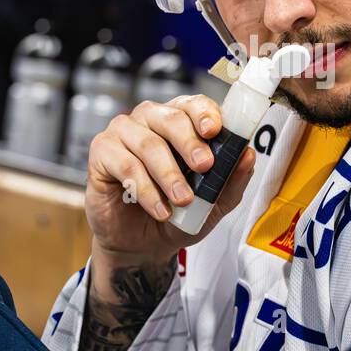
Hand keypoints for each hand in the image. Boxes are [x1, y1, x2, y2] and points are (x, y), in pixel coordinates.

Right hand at [84, 94, 255, 268]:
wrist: (143, 245)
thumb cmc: (178, 215)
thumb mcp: (214, 203)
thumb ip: (232, 180)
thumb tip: (247, 155)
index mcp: (180, 122)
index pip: (194, 104)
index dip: (205, 113)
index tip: (215, 130)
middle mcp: (151, 120)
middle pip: (172, 118)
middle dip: (190, 143)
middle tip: (204, 166)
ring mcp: (124, 133)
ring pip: (149, 143)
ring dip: (169, 174)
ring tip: (183, 200)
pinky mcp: (102, 152)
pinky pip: (126, 165)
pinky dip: (145, 189)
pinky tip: (159, 208)